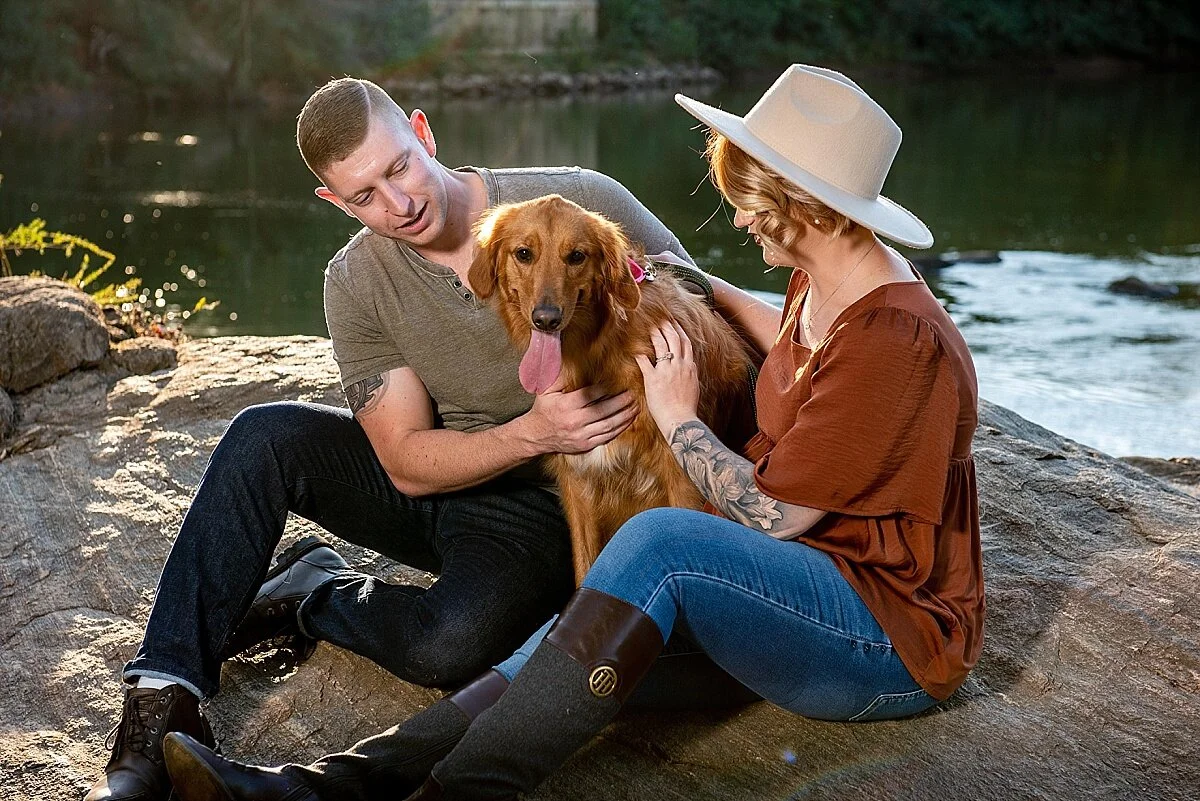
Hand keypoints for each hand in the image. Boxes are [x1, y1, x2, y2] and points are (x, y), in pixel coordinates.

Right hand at [518, 376, 637, 454]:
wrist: (536, 435)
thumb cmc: (544, 409)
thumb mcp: (546, 390)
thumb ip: (560, 375)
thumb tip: (568, 357)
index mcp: (567, 405)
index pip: (592, 395)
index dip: (607, 389)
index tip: (619, 383)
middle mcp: (575, 421)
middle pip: (604, 410)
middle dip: (621, 402)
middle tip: (633, 394)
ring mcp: (581, 435)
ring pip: (609, 425)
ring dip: (625, 416)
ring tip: (635, 407)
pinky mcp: (585, 445)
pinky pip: (607, 437)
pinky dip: (620, 429)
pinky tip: (628, 421)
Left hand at [635, 319, 700, 438]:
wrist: (681, 420)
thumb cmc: (687, 407)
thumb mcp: (693, 386)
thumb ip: (690, 374)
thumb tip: (689, 367)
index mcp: (690, 367)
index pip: (686, 343)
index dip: (679, 331)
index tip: (674, 323)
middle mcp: (679, 365)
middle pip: (674, 339)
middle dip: (667, 326)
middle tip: (661, 319)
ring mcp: (666, 371)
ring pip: (661, 345)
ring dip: (655, 334)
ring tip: (649, 327)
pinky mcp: (653, 379)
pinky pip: (645, 362)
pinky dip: (639, 354)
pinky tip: (634, 349)